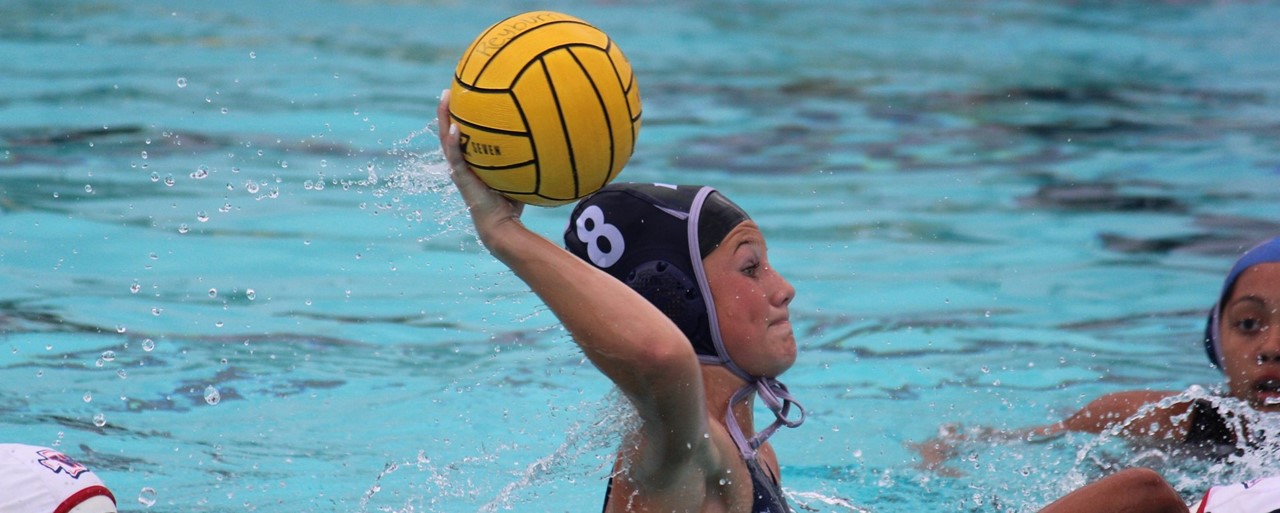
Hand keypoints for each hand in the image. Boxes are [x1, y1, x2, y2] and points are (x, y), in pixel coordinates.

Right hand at [437, 89, 524, 248]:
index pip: (463, 135)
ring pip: (446, 139)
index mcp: (471, 162)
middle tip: (447, 90)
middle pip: (449, 132)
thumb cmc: (513, 203)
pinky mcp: (461, 178)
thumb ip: (526, 158)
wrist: (502, 225)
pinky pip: (456, 156)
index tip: (462, 96)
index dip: (460, 117)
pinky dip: (454, 143)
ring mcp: (459, 170)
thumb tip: (549, 139)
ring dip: (443, 118)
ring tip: (444, 98)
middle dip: (446, 111)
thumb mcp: (520, 174)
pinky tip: (456, 128)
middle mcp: (462, 164)